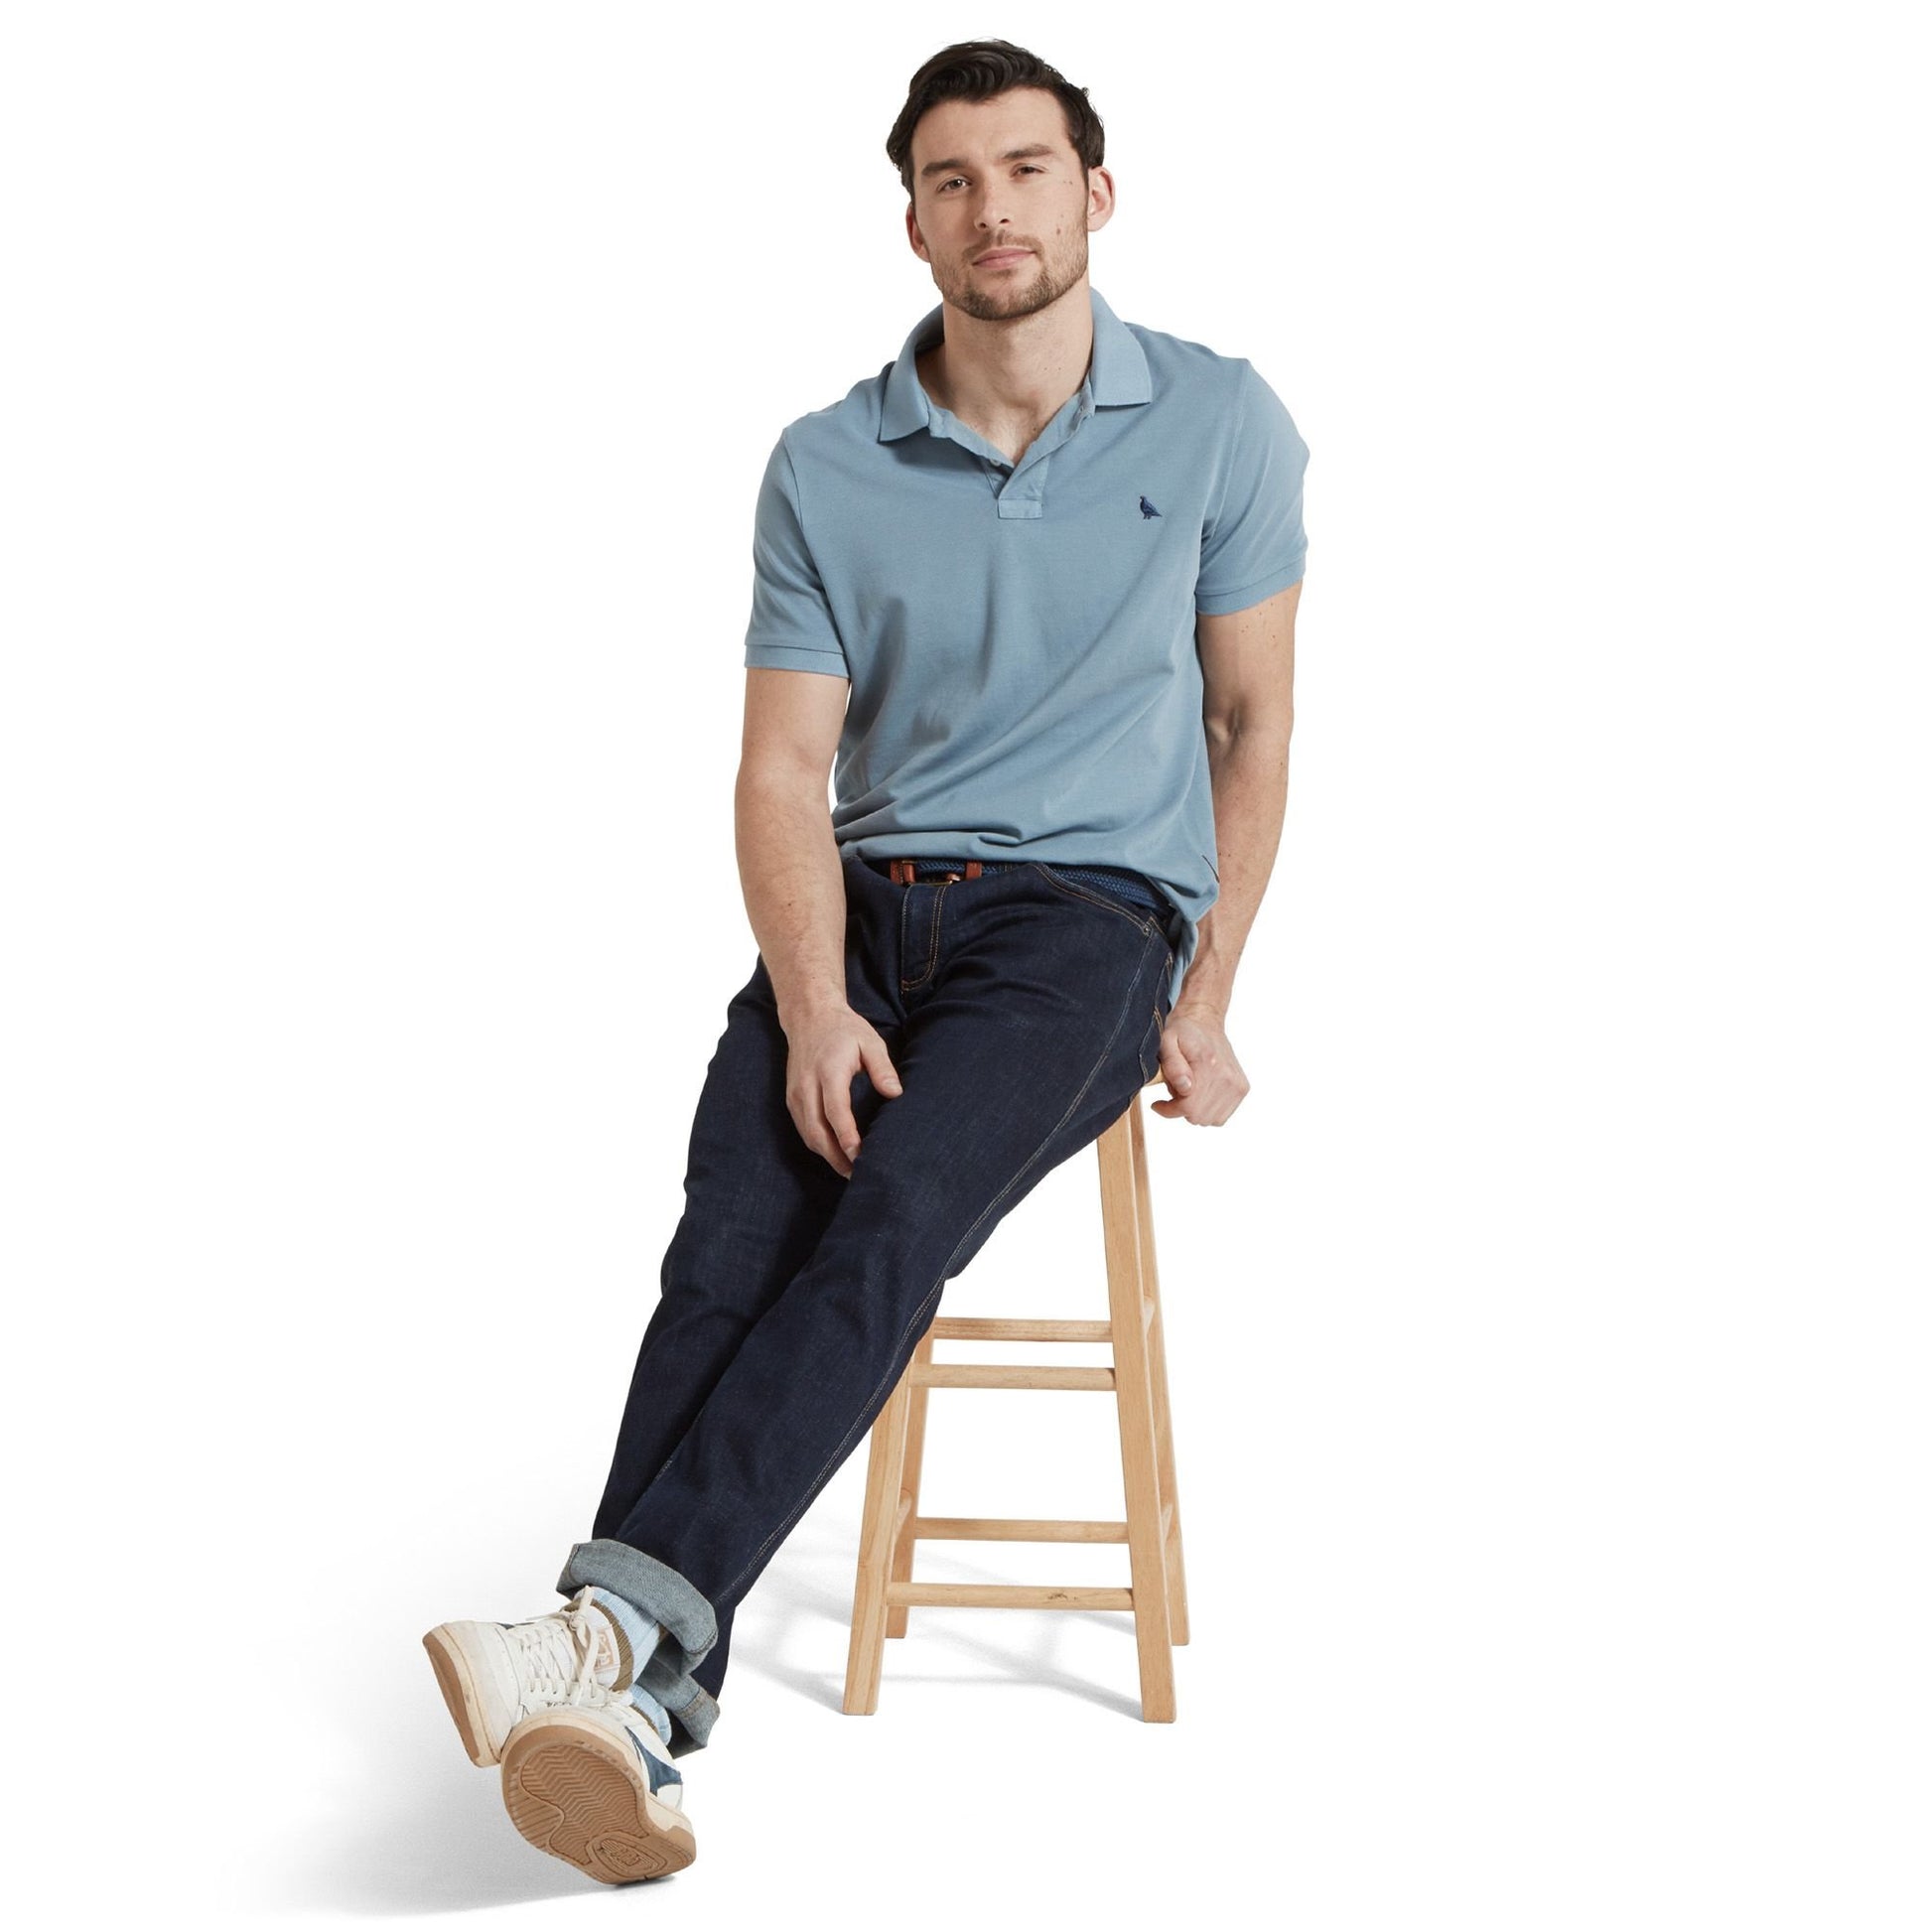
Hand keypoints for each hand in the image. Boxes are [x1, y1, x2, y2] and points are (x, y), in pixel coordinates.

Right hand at [780, 1001, 902, 1176]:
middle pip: (816, 1130)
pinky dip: (818, 1145)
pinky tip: (835, 1155)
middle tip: (859, 1174)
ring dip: (827, 1156)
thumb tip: (896, 1094)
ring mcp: (795, 1093)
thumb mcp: (869, 1041)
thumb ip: (882, 1067)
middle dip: (837, 1157)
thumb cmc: (844, 1029)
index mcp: (828, 1070)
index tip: (861, 1154)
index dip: (846, 1136)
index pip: (835, 1110)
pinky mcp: (791, 1099)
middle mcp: (807, 1085)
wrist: (808, 1016)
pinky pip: (803, 1129)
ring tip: (850, 1171)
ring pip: (808, 1134)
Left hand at [1148, 1002, 1249, 1125]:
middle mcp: (1227, 1076)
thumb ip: (1173, 1065)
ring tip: (1188, 1089)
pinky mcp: (1242, 1088)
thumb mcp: (1166, 1042)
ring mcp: (1237, 1084)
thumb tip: (1185, 1088)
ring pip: (1209, 1119)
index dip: (1169, 1110)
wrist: (1205, 1022)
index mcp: (1207, 1064)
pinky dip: (1208, 1110)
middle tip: (1174, 1091)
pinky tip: (1201, 1094)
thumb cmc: (1183, 1032)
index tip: (1158, 1103)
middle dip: (1180, 1108)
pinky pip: (1221, 1117)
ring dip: (1194, 1110)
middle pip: (1198, 1116)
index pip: (1188, 1107)